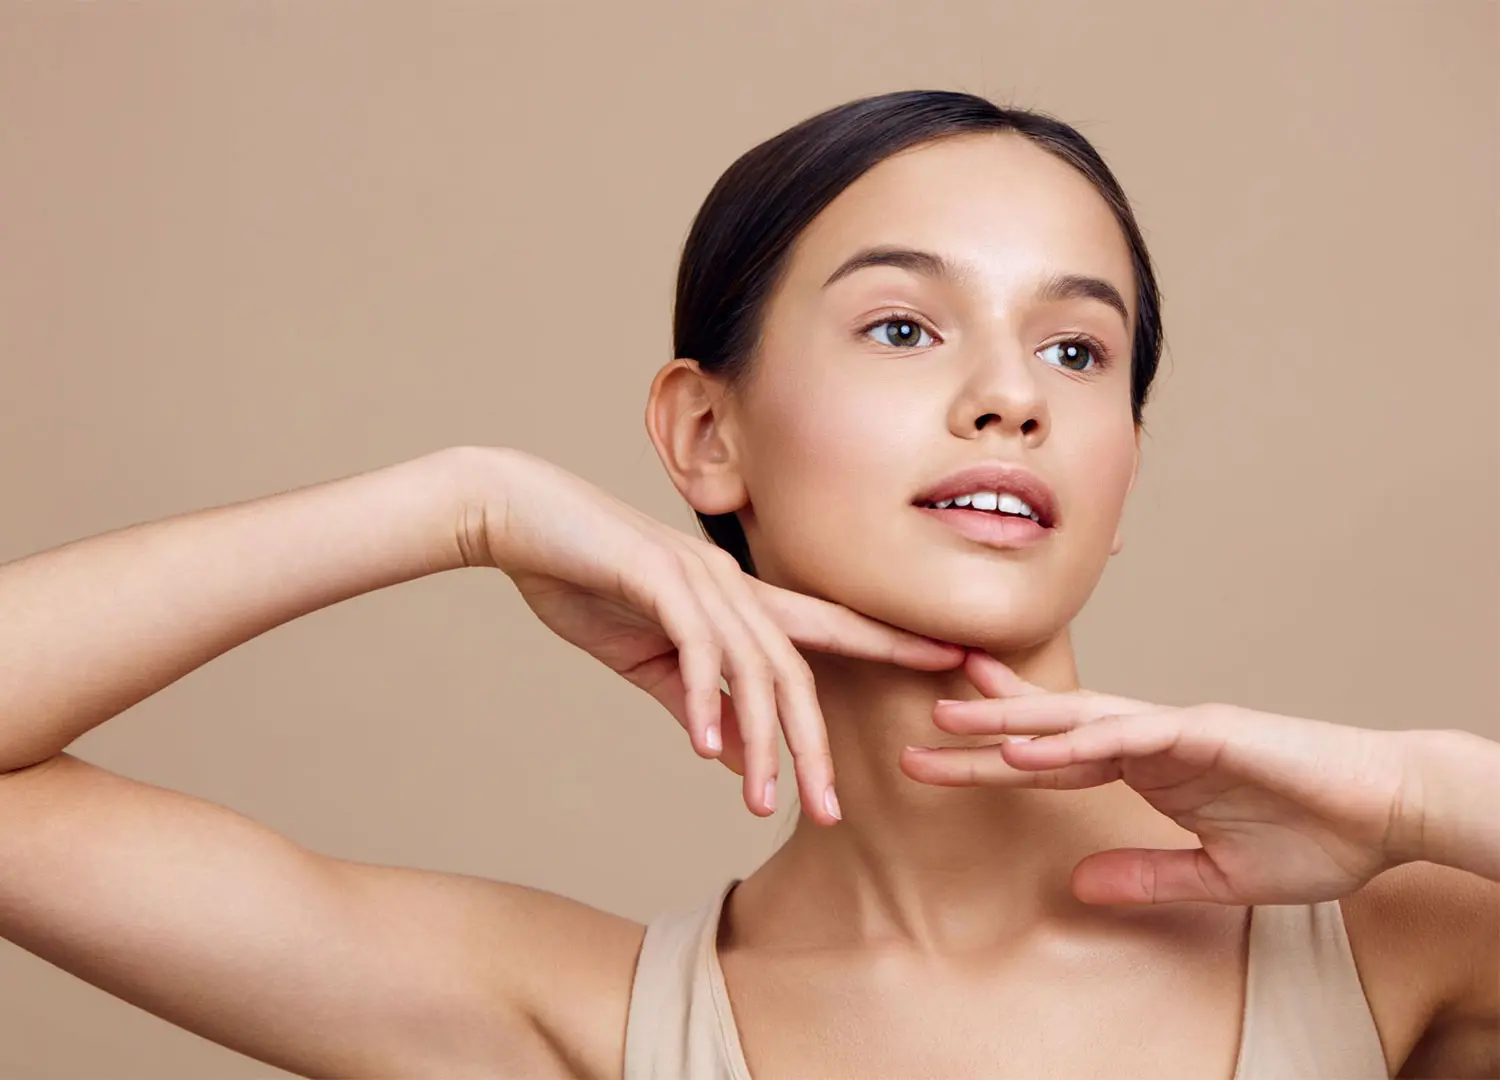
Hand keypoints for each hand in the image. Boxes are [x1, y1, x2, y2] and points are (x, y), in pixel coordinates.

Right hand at [477, 449, 965, 823]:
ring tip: (764, 801)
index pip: (830, 629)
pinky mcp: (655, 575)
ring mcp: (698, 577)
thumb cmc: (586, 583)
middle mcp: (732, 585)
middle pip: (798, 671)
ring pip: (753, 666)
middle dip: (817, 745)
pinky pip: (695, 643)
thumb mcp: (648, 660)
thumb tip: (738, 760)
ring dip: (762, 739)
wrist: (518, 519)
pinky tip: (703, 743)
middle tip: (830, 811)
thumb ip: (696, 705)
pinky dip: (702, 695)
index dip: (894, 644)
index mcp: (738, 599)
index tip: (951, 667)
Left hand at [901, 650, 1415, 905]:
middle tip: (921, 726)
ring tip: (951, 719)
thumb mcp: (1214, 876)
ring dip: (1013, 720)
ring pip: (1077, 719)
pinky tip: (1032, 744)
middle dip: (985, 731)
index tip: (944, 751)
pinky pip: (1130, 734)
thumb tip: (1077, 885)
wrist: (1387, 815)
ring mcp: (1174, 730)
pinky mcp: (1207, 732)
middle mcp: (1150, 741)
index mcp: (1148, 769)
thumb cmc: (1314, 838)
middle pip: (1049, 732)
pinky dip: (1079, 738)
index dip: (998, 757)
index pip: (1055, 760)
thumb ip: (1145, 875)